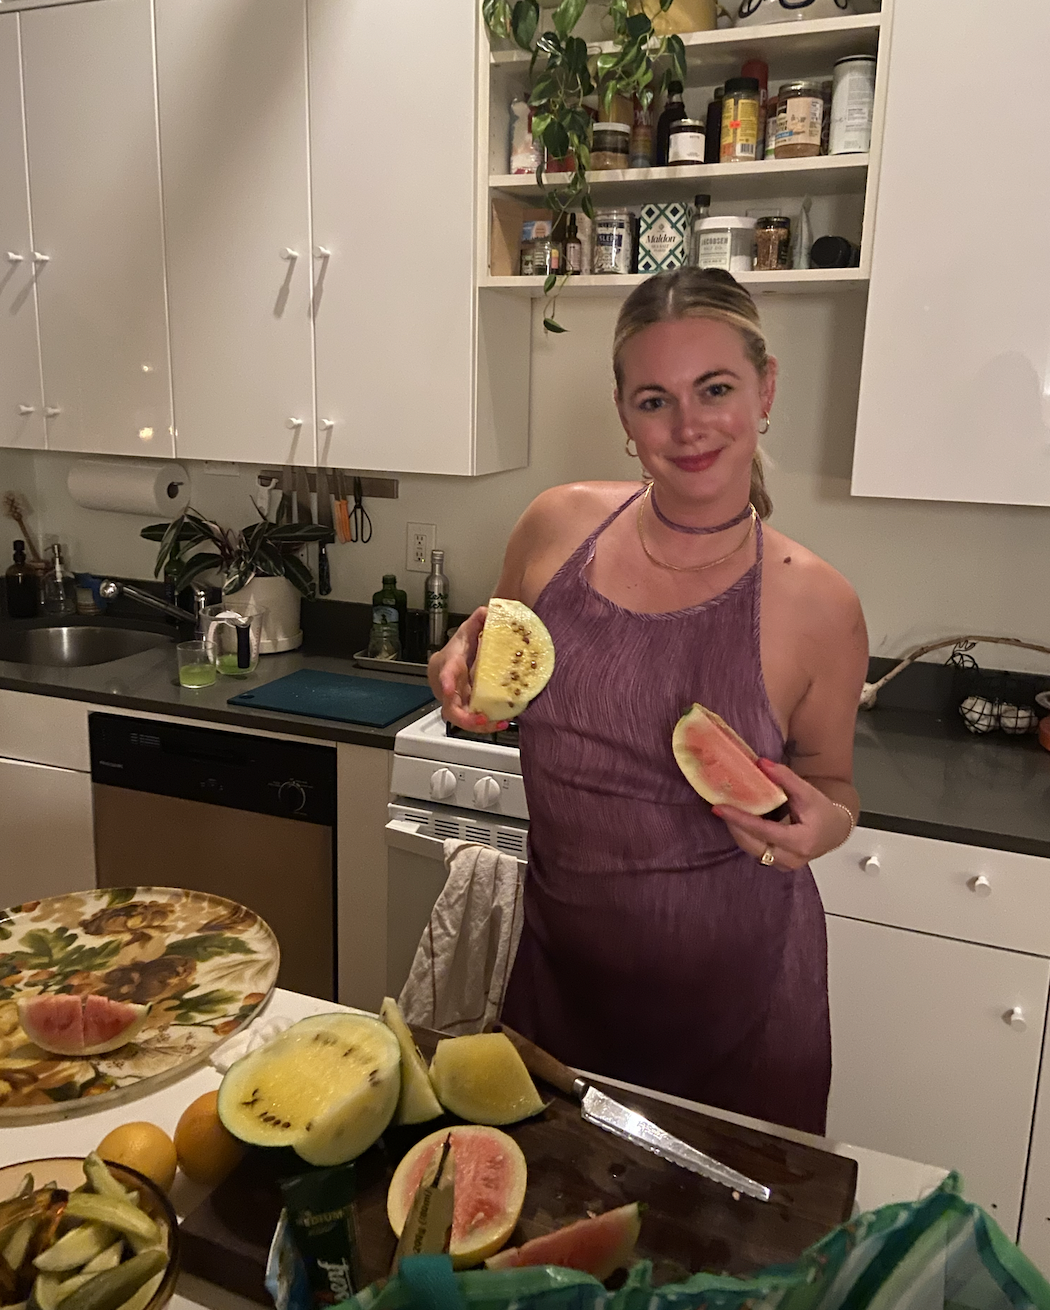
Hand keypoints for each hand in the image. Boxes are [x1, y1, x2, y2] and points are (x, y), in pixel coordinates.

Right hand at [427, 605, 508, 733]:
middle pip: (451, 708)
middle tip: (480, 717)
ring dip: (479, 725)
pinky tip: (502, 722)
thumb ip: (477, 621)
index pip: (445, 673)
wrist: (445, 664)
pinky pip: (473, 721)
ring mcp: (456, 701)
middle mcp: (450, 688)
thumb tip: (488, 610)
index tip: (448, 689)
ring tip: (498, 723)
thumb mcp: (466, 633)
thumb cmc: (456, 651)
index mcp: (449, 666)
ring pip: (462, 719)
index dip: (445, 681)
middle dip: (464, 716)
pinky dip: (487, 725)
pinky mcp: (466, 710)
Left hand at [712, 759, 852, 871]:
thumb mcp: (807, 792)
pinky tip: (737, 821)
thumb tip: (760, 763)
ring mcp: (784, 865)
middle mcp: (791, 859)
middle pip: (752, 844)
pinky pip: (756, 851)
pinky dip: (745, 836)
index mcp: (800, 841)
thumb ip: (785, 777)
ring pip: (751, 849)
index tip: (720, 808)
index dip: (740, 819)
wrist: (834, 832)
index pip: (764, 831)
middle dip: (734, 825)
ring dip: (737, 831)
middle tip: (719, 807)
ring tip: (726, 812)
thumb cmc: (822, 811)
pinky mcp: (778, 865)